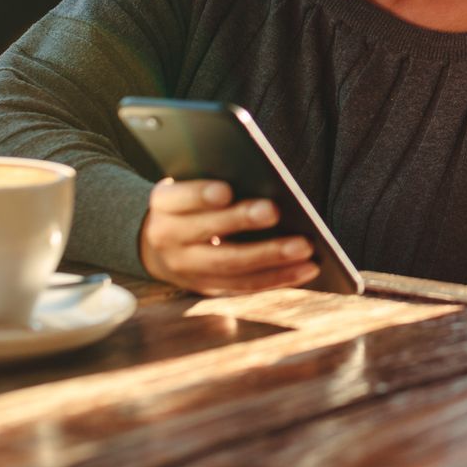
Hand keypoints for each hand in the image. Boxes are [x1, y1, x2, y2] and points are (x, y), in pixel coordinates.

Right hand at [139, 178, 320, 295]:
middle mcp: (169, 238)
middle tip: (274, 211)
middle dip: (242, 221)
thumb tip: (263, 179)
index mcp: (163, 205)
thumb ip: (212, 184)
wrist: (159, 245)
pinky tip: (307, 268)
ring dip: (271, 257)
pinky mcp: (210, 287)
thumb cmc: (190, 203)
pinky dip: (279, 277)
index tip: (226, 191)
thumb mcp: (188, 187)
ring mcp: (188, 269)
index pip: (178, 198)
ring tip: (305, 247)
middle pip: (207, 232)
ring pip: (231, 265)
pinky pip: (246, 285)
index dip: (200, 195)